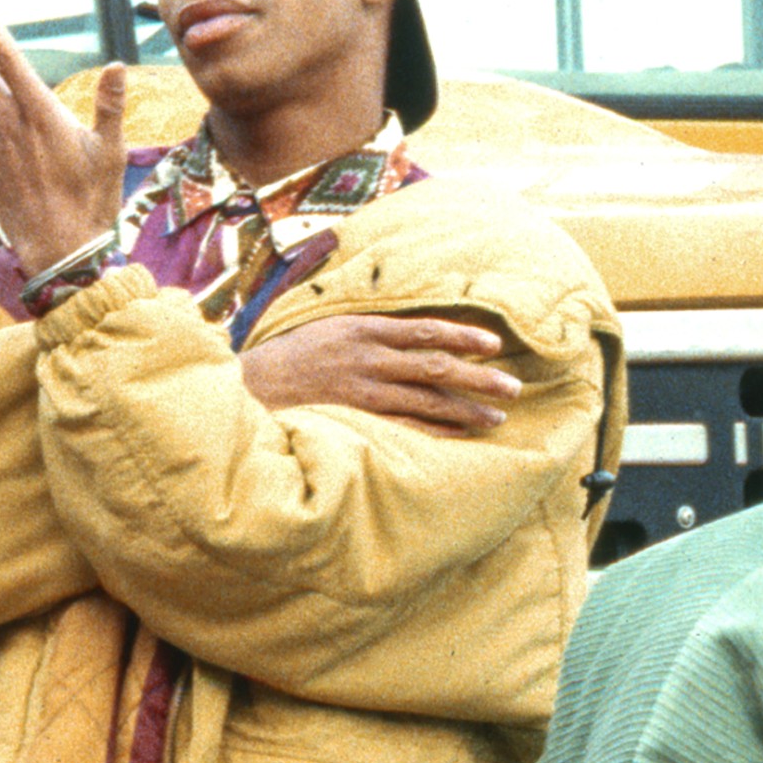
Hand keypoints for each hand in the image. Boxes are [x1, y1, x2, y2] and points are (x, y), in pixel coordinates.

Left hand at [0, 0, 130, 282]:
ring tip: (50, 157)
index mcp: (40, 113)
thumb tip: (115, 64)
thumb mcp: (111, 151)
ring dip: (10, 113)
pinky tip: (36, 171)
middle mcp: (9, 126)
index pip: (8, 57)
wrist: (61, 255)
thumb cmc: (94, 202)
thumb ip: (110, 105)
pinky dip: (9, 142)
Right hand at [243, 308, 522, 431]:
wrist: (247, 389)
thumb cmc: (288, 358)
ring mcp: (362, 392)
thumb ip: (367, 331)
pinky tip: (461, 434)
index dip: (463, 336)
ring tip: (498, 416)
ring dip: (467, 408)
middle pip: (436, 366)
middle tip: (514, 386)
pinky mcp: (355, 419)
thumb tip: (409, 335)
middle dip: (480, 376)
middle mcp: (367, 359)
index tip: (494, 344)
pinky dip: (436, 430)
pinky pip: (405, 426)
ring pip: (427, 399)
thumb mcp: (327, 329)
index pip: (424, 330)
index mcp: (361, 330)